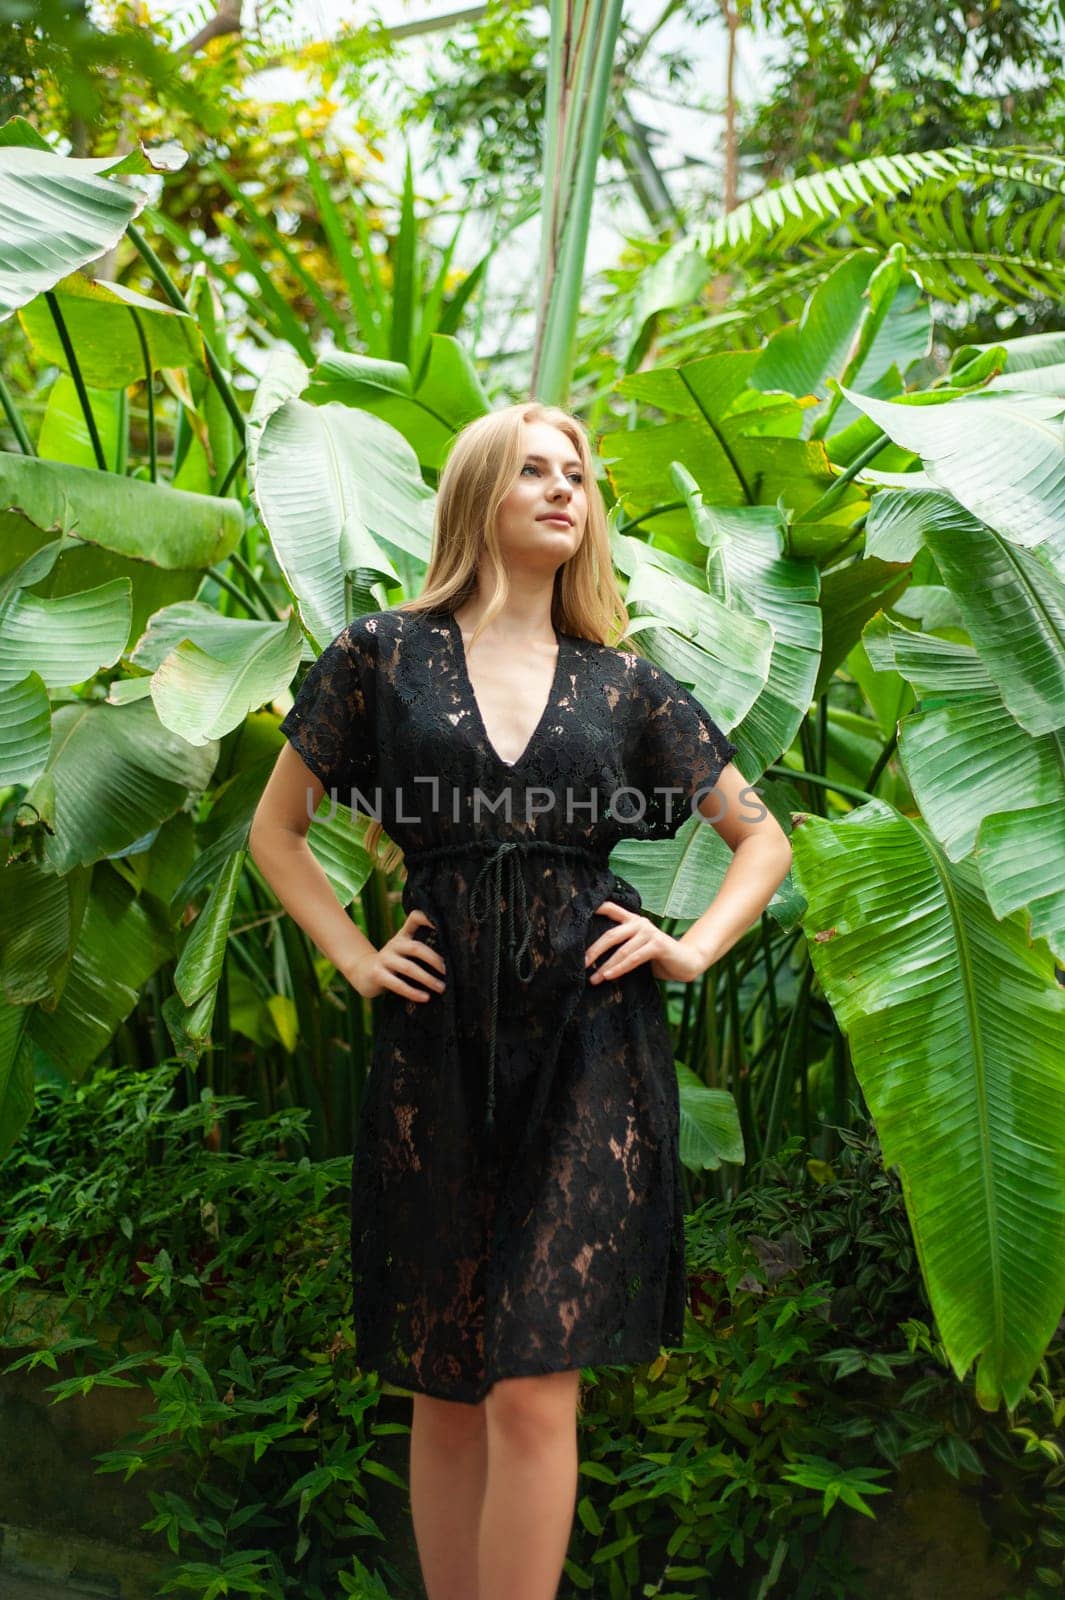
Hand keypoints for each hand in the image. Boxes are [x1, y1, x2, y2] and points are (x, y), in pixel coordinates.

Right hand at [351, 910, 446, 1001]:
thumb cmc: (394, 963)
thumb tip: (452, 959)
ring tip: (441, 988)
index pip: (415, 918)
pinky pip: (398, 984)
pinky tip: (425, 998)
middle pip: (417, 948)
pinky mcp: (377, 974)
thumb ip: (421, 949)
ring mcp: (384, 958)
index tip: (445, 926)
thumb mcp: (404, 951)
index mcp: (403, 936)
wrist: (363, 972)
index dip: (428, 918)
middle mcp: (394, 944)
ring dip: (427, 979)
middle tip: (449, 972)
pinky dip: (413, 992)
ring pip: (409, 968)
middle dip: (435, 961)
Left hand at [584, 901, 705, 984]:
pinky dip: (620, 968)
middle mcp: (640, 923)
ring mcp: (649, 932)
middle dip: (594, 951)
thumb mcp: (636, 949)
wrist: (685, 963)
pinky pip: (634, 958)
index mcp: (633, 920)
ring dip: (606, 966)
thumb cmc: (657, 958)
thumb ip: (621, 948)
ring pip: (621, 949)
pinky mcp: (658, 944)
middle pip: (611, 934)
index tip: (576, 916)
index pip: (610, 909)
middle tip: (580, 963)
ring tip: (594, 978)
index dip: (594, 909)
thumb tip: (593, 960)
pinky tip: (609, 976)